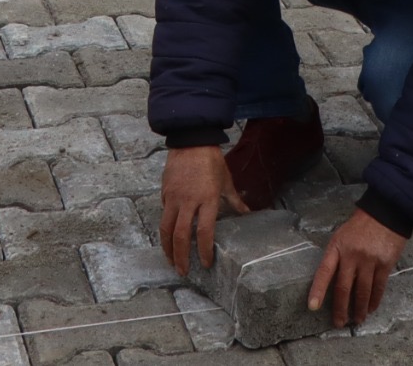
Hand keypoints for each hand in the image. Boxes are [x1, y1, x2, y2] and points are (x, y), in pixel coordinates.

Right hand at [159, 145, 245, 275]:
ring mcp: (174, 197)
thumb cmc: (212, 161)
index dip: (204, 250)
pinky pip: (164, 214)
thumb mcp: (226, 181)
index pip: (204, 232)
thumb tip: (248, 213)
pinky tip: (168, 237)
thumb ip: (235, 200)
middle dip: (181, 257)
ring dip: (168, 248)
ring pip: (166, 229)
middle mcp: (189, 201)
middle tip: (183, 271)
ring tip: (171, 261)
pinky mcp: (164, 193)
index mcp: (208, 199)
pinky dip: (165, 228)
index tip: (206, 263)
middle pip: (181, 235)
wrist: (191, 141)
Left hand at [307, 207, 407, 328]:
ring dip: (359, 308)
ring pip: (362, 291)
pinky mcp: (385, 264)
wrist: (385, 213)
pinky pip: (378, 287)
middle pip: (344, 287)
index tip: (312, 307)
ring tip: (357, 319)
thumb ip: (336, 257)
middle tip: (339, 323)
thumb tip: (331, 283)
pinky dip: (374, 300)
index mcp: (336, 247)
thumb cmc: (359, 227)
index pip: (324, 271)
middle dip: (341, 308)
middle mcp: (351, 255)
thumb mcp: (341, 237)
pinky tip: (371, 308)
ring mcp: (369, 260)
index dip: (318, 290)